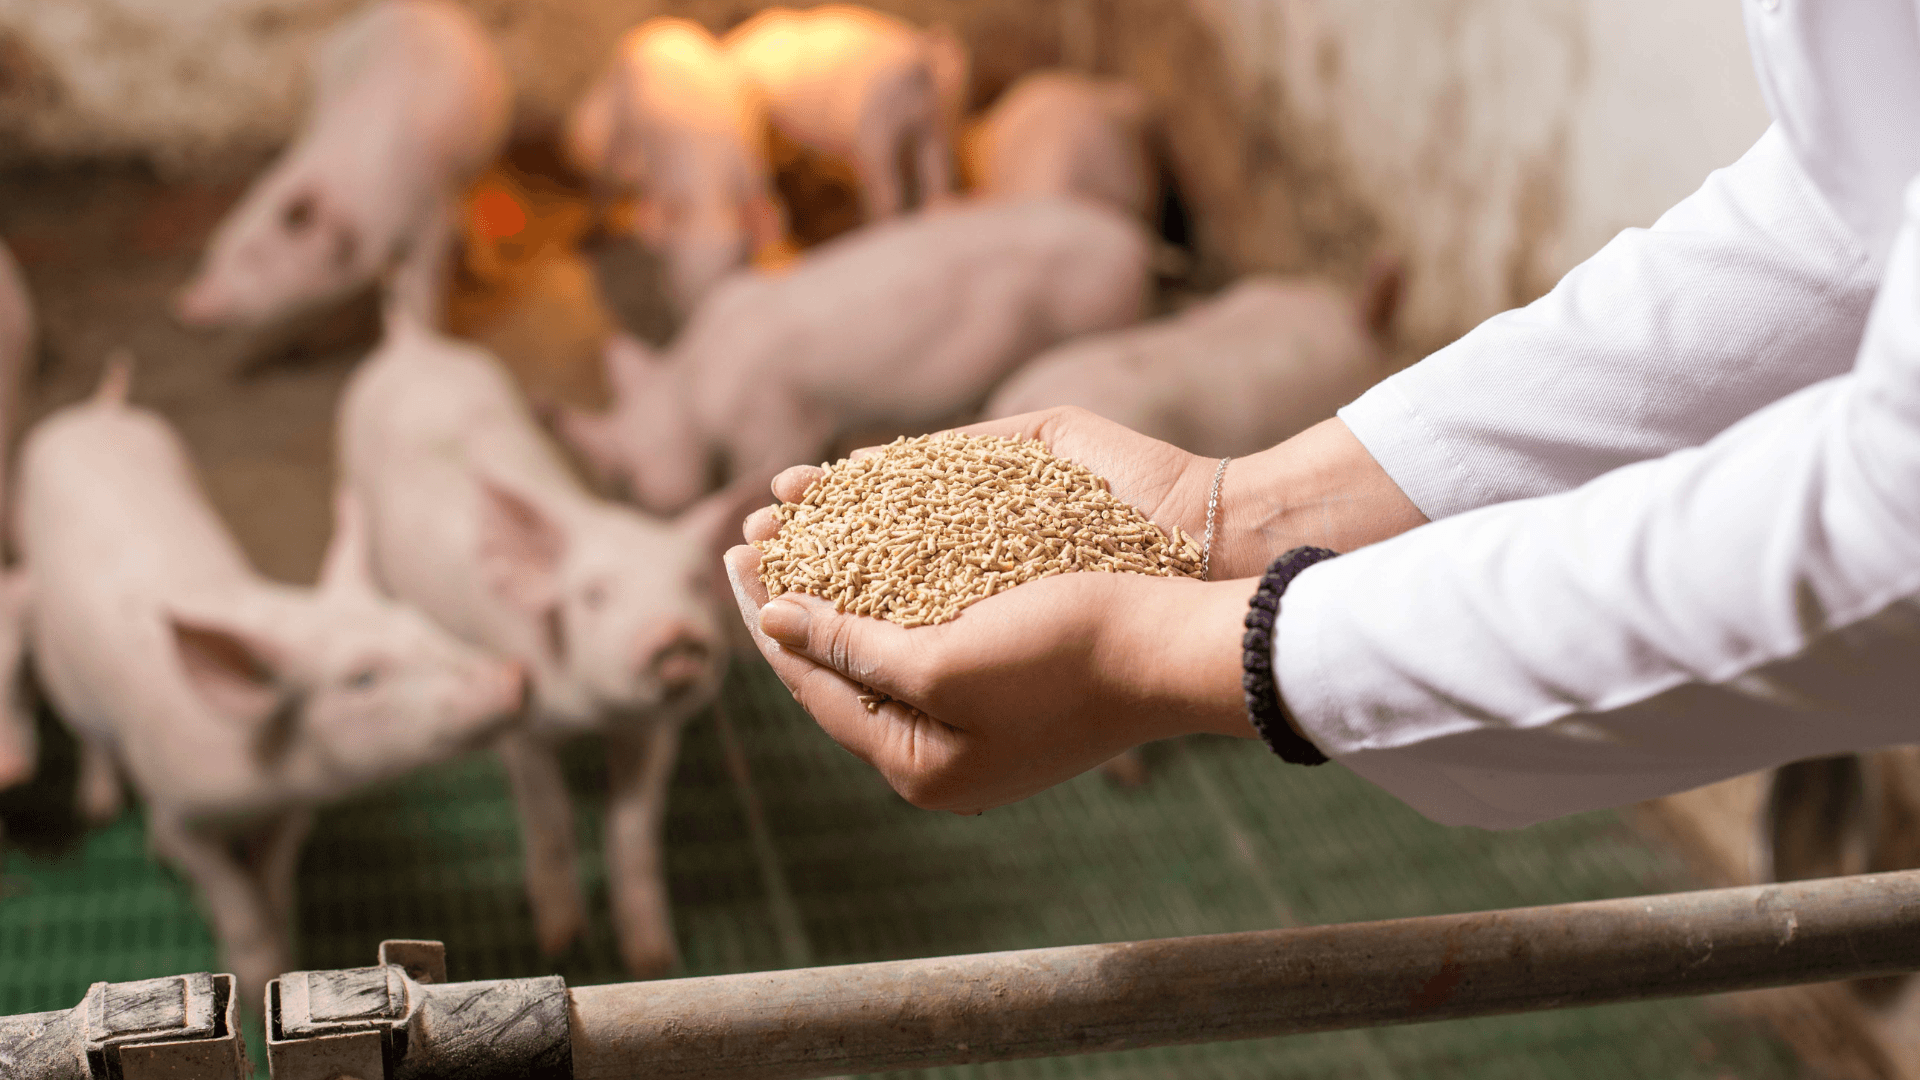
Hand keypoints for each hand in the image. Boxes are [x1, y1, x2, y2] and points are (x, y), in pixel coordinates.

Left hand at [725, 407, 1260, 813]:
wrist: (1179, 647)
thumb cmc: (1065, 659)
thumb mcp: (942, 664)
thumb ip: (849, 648)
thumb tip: (771, 620)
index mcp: (917, 767)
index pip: (811, 685)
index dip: (765, 613)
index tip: (734, 551)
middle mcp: (940, 749)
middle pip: (839, 664)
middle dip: (795, 591)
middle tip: (752, 531)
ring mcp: (978, 715)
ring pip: (883, 639)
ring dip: (837, 579)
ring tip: (799, 523)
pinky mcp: (1011, 676)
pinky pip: (931, 626)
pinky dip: (895, 582)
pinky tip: (875, 541)